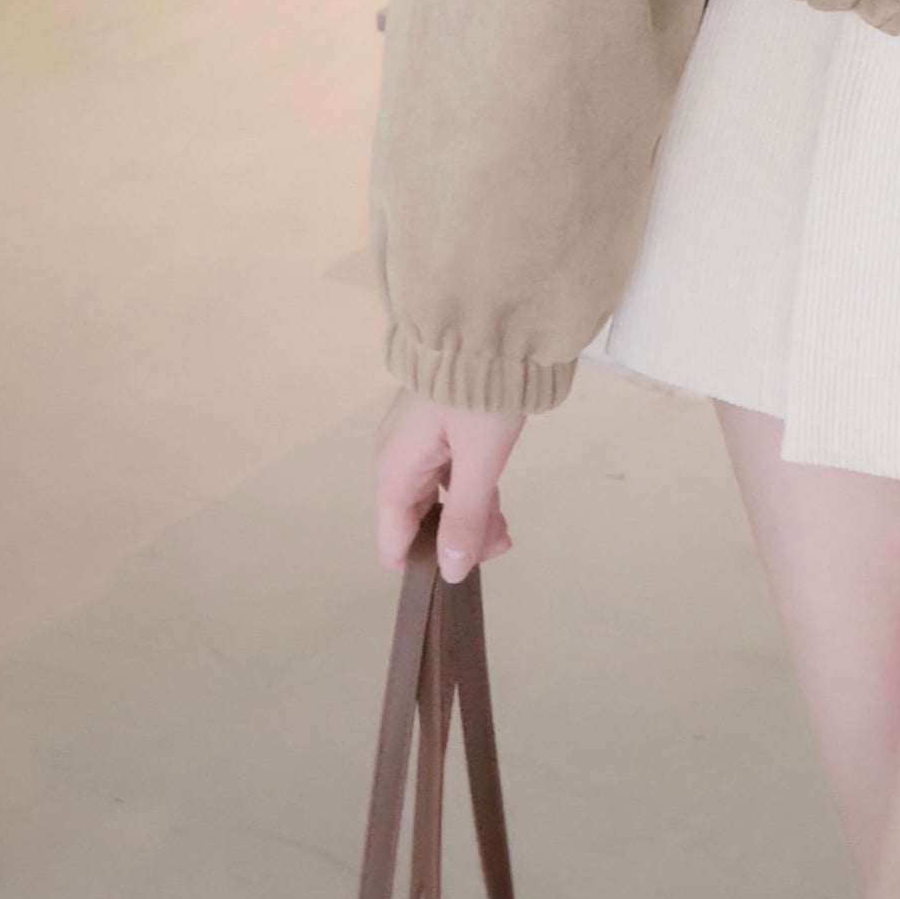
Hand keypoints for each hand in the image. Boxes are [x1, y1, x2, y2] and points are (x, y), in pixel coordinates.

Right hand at [374, 388, 525, 577]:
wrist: (490, 323)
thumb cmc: (481, 393)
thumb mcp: (479, 460)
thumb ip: (465, 519)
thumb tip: (450, 575)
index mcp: (394, 470)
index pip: (394, 543)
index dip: (426, 566)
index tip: (465, 572)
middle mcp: (396, 458)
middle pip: (418, 522)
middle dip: (458, 540)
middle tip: (502, 541)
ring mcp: (416, 440)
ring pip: (437, 498)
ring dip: (469, 516)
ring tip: (506, 526)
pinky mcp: (437, 425)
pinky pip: (446, 473)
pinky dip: (469, 489)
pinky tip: (496, 498)